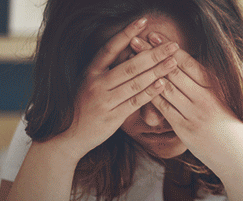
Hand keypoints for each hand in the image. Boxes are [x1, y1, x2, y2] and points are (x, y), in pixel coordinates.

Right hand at [49, 18, 179, 159]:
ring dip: (157, 71)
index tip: (143, 21)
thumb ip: (108, 70)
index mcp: (90, 71)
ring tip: (173, 62)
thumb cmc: (83, 108)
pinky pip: (134, 102)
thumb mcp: (90, 84)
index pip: (110, 47)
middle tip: (173, 45)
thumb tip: (132, 53)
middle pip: (130, 65)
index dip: (127, 33)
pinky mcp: (112, 117)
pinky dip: (150, 92)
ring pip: (135, 82)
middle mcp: (96, 83)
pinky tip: (163, 84)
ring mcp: (104, 100)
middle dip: (154, 54)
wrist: (68, 136)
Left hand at [135, 32, 242, 175]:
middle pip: (174, 71)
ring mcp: (194, 113)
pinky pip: (164, 109)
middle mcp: (205, 97)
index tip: (155, 35)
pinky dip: (151, 95)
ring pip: (167, 88)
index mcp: (217, 87)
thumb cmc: (233, 127)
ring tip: (133, 59)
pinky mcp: (185, 129)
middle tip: (136, 39)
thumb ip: (211, 84)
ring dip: (147, 71)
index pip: (189, 63)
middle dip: (152, 54)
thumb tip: (194, 67)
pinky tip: (138, 86)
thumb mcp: (228, 99)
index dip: (170, 48)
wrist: (238, 156)